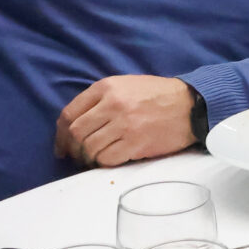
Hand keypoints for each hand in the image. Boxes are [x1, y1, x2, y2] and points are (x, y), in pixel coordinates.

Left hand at [56, 75, 197, 167]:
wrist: (189, 105)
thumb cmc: (156, 95)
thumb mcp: (125, 85)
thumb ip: (99, 99)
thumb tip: (73, 125)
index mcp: (106, 87)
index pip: (69, 113)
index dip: (60, 134)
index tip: (61, 145)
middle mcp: (113, 104)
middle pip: (76, 133)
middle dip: (71, 149)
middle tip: (75, 156)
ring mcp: (124, 125)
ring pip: (89, 148)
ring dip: (87, 158)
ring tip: (92, 159)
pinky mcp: (136, 143)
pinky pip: (107, 159)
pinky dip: (102, 163)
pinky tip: (107, 160)